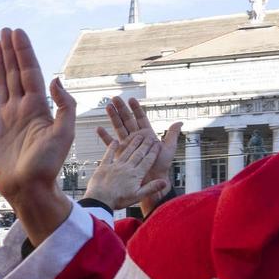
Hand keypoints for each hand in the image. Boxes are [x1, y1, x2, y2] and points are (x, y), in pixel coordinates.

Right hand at [0, 28, 75, 244]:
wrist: (28, 190)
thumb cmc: (47, 166)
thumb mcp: (63, 135)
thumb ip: (64, 106)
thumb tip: (55, 80)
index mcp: (39, 108)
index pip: (30, 73)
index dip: (23, 52)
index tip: (16, 33)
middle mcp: (24, 109)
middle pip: (17, 73)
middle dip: (11, 51)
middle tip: (5, 31)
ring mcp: (10, 118)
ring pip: (4, 83)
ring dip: (1, 63)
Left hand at [84, 131, 167, 209]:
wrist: (99, 200)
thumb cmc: (118, 200)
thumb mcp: (137, 196)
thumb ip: (151, 188)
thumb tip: (164, 182)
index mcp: (135, 175)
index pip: (147, 161)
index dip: (153, 152)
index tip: (158, 144)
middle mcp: (126, 168)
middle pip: (138, 154)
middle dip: (145, 145)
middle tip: (150, 137)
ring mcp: (115, 166)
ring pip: (126, 152)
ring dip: (133, 144)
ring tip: (138, 136)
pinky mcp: (104, 167)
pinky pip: (109, 154)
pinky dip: (112, 147)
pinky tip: (115, 141)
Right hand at [97, 97, 182, 215]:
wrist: (151, 180)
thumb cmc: (161, 166)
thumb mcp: (169, 149)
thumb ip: (172, 135)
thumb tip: (180, 122)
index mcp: (147, 135)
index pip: (141, 118)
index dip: (136, 109)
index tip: (131, 100)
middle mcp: (136, 138)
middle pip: (128, 120)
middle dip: (121, 109)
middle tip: (115, 98)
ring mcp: (127, 144)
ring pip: (119, 127)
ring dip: (113, 117)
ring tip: (108, 107)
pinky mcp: (120, 153)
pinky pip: (110, 143)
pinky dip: (104, 136)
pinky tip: (99, 129)